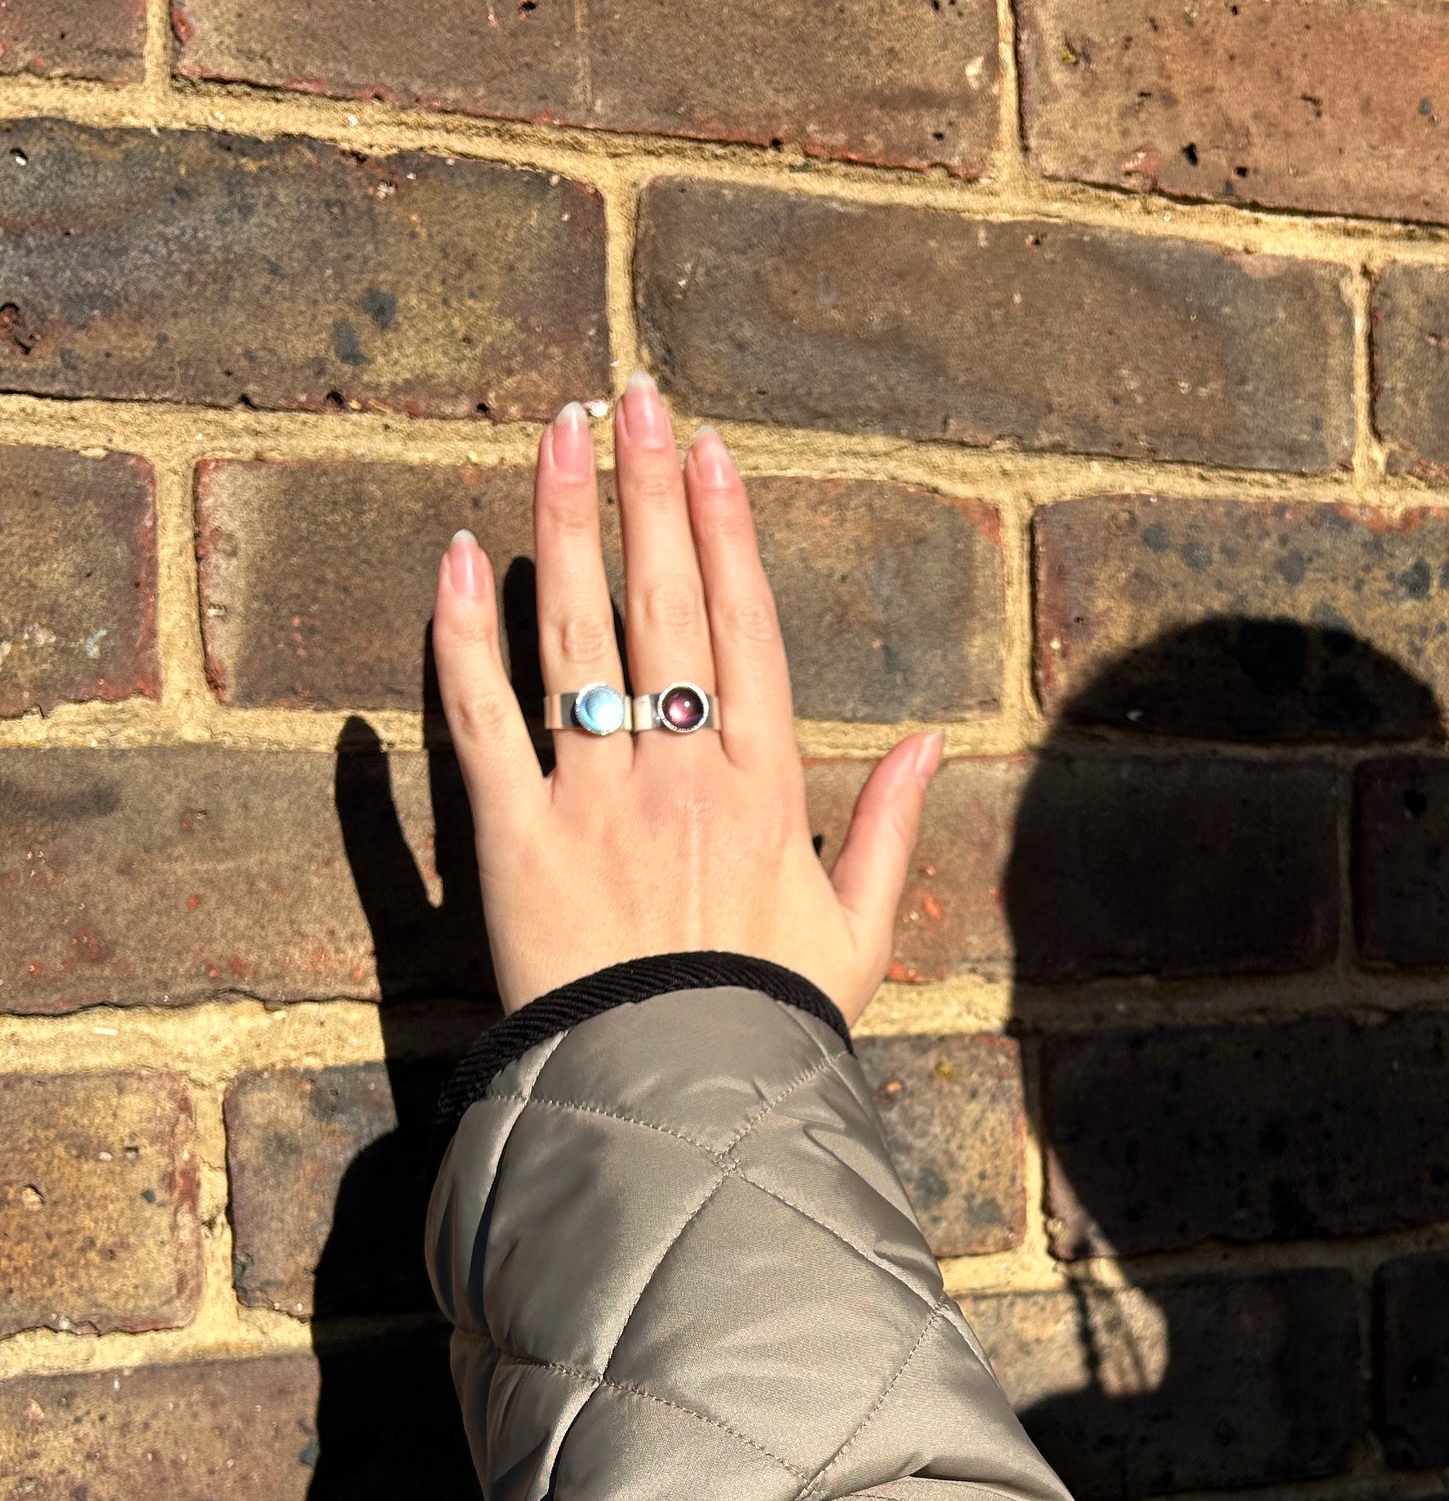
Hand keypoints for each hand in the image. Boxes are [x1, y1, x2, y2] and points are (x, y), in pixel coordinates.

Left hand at [429, 376, 941, 1022]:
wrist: (680, 1106)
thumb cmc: (773, 1023)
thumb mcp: (860, 933)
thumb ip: (890, 829)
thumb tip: (934, 738)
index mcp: (767, 791)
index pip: (745, 630)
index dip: (725, 532)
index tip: (709, 451)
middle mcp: (682, 775)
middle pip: (663, 607)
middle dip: (647, 490)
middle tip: (631, 394)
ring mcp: (595, 801)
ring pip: (575, 639)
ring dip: (565, 525)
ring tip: (556, 434)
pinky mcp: (515, 841)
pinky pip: (481, 721)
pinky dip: (466, 636)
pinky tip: (462, 554)